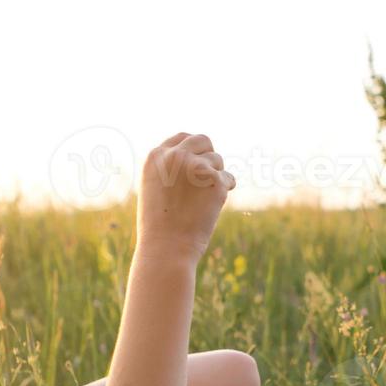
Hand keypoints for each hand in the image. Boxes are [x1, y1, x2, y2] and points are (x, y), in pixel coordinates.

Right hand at [136, 132, 235, 260]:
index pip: (182, 137)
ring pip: (217, 160)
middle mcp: (175, 156)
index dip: (194, 149)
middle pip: (203, 140)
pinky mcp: (214, 180)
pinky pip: (229, 179)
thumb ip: (171, 168)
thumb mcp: (156, 188)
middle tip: (208, 177)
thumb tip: (197, 157)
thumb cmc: (160, 225)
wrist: (166, 248)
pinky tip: (211, 206)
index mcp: (156, 156)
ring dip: (215, 177)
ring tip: (201, 201)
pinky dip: (224, 191)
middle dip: (209, 156)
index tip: (199, 160)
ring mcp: (195, 166)